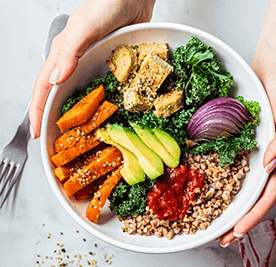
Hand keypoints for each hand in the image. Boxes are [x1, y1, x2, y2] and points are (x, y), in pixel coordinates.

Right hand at [29, 0, 154, 138]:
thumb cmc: (107, 4)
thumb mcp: (84, 27)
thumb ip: (69, 51)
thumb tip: (57, 79)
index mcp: (62, 54)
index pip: (44, 88)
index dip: (38, 111)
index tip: (38, 134)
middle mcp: (75, 62)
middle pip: (59, 96)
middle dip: (56, 118)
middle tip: (58, 141)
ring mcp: (92, 65)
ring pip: (79, 95)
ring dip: (77, 115)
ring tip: (79, 135)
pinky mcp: (108, 65)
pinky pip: (100, 89)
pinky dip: (98, 104)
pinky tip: (104, 114)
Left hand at [219, 70, 275, 246]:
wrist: (271, 72)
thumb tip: (271, 166)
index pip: (267, 195)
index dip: (253, 215)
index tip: (236, 232)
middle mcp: (266, 161)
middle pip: (252, 197)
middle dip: (238, 219)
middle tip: (220, 237)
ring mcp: (252, 153)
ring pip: (240, 186)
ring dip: (228, 205)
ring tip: (212, 220)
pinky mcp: (239, 143)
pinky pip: (229, 165)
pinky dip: (220, 180)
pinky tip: (207, 187)